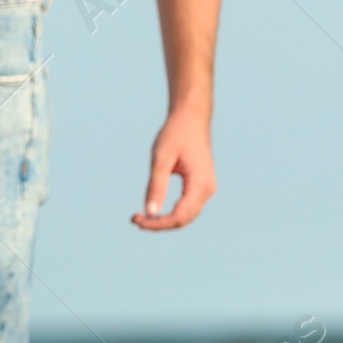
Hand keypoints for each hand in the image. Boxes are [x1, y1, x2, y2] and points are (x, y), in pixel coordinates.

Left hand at [132, 105, 215, 230]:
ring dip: (164, 220)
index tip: (137, 220)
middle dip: (159, 224)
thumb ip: (156, 185)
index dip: (158, 223)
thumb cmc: (175, 134)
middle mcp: (208, 190)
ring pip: (186, 216)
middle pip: (183, 219)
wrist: (191, 118)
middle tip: (134, 219)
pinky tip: (153, 211)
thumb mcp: (161, 158)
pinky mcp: (201, 187)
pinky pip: (187, 208)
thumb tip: (149, 212)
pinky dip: (170, 213)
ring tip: (140, 217)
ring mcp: (207, 189)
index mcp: (200, 183)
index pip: (180, 215)